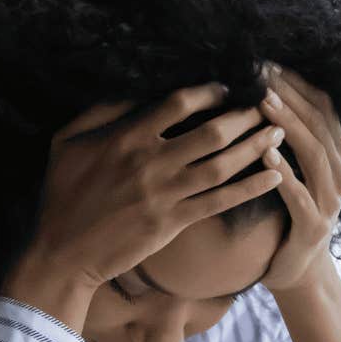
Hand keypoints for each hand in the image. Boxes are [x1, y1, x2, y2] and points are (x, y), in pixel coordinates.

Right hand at [4, 83, 286, 330]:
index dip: (208, 92)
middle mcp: (151, 162)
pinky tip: (274, 176)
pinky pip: (220, 202)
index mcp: (126, 137)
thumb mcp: (66, 143)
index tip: (226, 88)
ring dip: (255, 146)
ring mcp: (165, 195)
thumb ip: (101, 113)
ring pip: (222, 165)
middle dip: (245, 116)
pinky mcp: (173, 223)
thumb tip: (135, 92)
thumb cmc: (62, 195)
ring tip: (278, 132)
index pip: (178, 103)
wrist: (62, 253)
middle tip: (268, 105)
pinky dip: (250, 187)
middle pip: (211, 132)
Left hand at [254, 62, 340, 293]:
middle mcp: (339, 174)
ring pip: (314, 155)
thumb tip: (261, 92)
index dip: (298, 83)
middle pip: (319, 125)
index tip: (269, 62)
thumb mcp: (292, 169)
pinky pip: (300, 195)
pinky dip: (284, 173)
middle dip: (291, 96)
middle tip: (262, 73)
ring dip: (288, 126)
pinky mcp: (314, 226)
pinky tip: (265, 153)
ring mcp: (330, 202)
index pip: (323, 108)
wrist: (296, 270)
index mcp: (335, 156)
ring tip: (263, 104)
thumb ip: (287, 136)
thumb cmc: (287, 213)